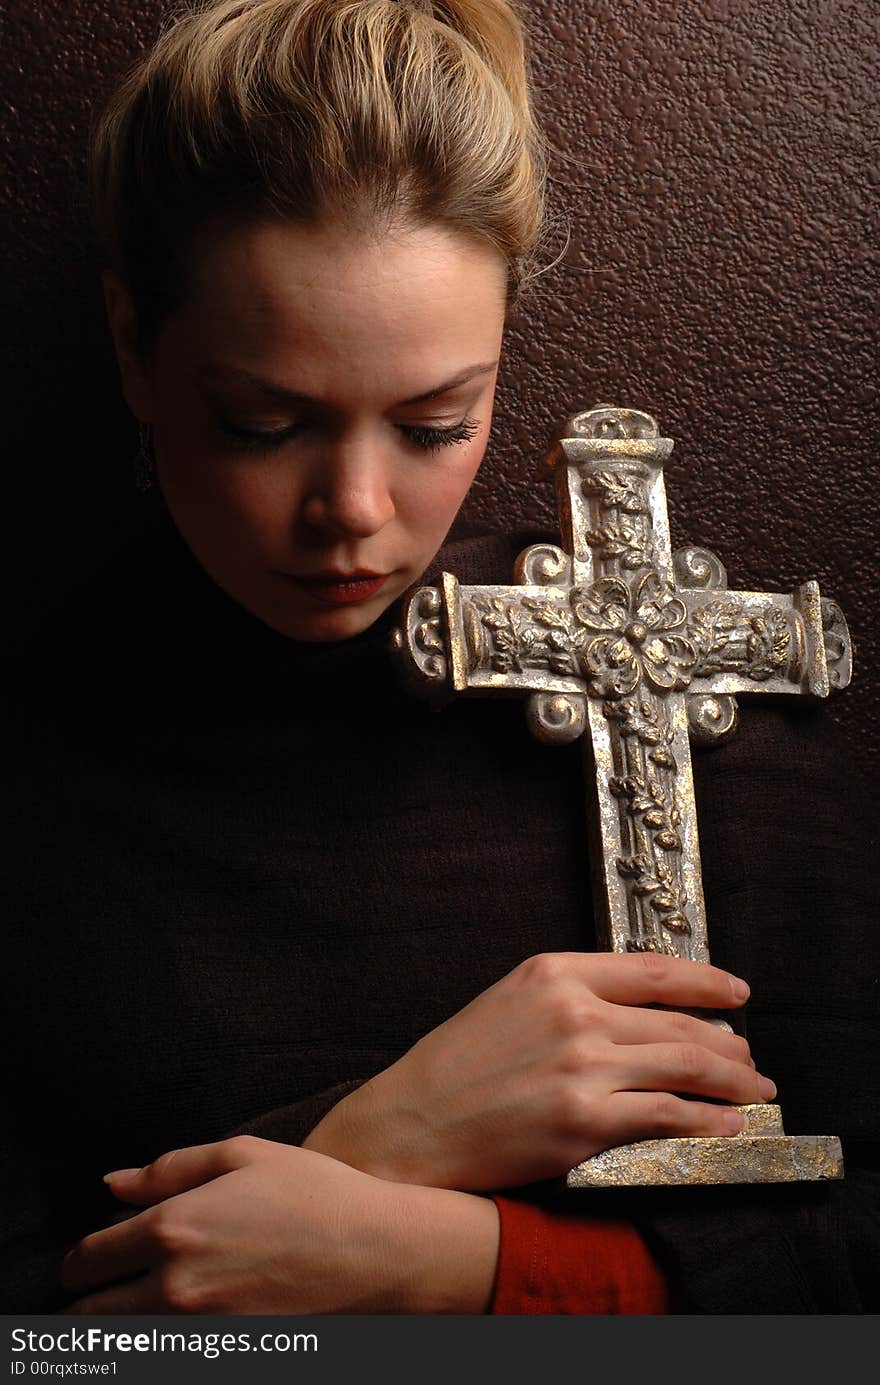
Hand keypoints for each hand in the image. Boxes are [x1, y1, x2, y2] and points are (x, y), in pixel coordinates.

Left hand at [61, 1137, 498, 1314]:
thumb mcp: (244, 1155)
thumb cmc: (315, 1193)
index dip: (81, 1259)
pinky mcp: (226, 1354)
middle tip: (106, 1285)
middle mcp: (174, 1288)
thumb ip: (169, 1168)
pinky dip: (160, 1341)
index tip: (92, 1256)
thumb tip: (112, 1184)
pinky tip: (184, 1315)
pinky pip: (166, 1356)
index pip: (86, 1260)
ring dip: (118, 1327)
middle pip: (87, 1317)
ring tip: (139, 1303)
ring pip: (122, 1346)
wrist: (379, 1254)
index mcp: (173, 1229)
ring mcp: (199, 1331)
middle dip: (87, 1301)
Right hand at [304, 951, 773, 1190]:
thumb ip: (571, 994)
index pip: (654, 969)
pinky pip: (665, 1116)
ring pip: (683, 1066)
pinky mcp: (583, 1121)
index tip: (735, 992)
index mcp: (553, 972)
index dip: (706, 982)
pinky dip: (705, 1120)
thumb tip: (640, 1011)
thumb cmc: (455, 1067)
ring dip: (730, 1081)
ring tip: (751, 1089)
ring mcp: (581, 1067)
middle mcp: (573, 1012)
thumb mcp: (510, 1002)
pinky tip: (723, 1124)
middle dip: (727, 1043)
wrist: (411, 1125)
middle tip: (749, 1057)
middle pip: (678, 1023)